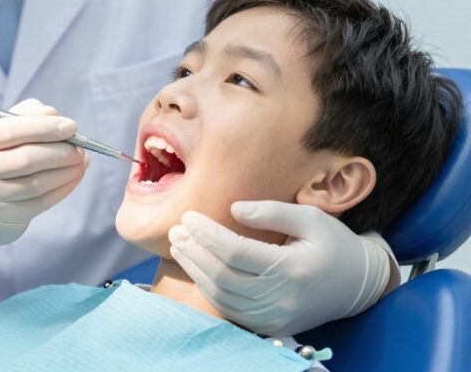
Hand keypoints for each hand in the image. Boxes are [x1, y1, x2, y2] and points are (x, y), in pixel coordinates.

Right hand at [0, 99, 88, 267]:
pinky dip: (62, 189)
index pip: (10, 131)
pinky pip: (39, 203)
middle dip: (59, 151)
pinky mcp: (0, 219)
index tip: (71, 126)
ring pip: (35, 183)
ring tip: (81, 161)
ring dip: (65, 171)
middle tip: (80, 148)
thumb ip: (22, 116)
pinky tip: (73, 178)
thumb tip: (51, 113)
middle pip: (25, 159)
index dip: (44, 128)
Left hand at [168, 200, 392, 336]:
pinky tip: (198, 268)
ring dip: (195, 270)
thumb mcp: (311, 218)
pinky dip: (209, 289)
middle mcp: (282, 299)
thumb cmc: (334, 244)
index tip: (188, 216)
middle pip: (222, 277)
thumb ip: (271, 212)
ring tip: (180, 246)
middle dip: (194, 252)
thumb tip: (233, 209)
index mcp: (292, 269)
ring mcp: (275, 318)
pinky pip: (230, 310)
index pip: (234, 252)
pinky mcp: (271, 327)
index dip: (206, 234)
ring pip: (221, 297)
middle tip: (176, 231)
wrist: (359, 285)